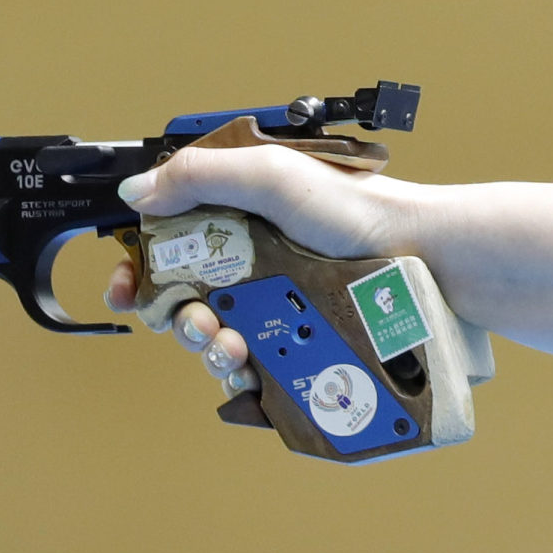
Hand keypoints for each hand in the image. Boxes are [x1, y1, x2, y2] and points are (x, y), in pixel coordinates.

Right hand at [101, 141, 418, 386]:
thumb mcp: (273, 178)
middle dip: (177, 318)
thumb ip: (199, 177)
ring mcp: (277, 308)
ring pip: (217, 340)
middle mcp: (253, 265)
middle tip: (199, 323)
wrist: (426, 259)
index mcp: (237, 218)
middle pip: (184, 302)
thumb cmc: (359, 212)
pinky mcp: (300, 346)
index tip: (126, 292)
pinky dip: (242, 376)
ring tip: (230, 348)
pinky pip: (256, 373)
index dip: (140, 271)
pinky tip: (249, 371)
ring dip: (207, 348)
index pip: (168, 247)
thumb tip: (135, 193)